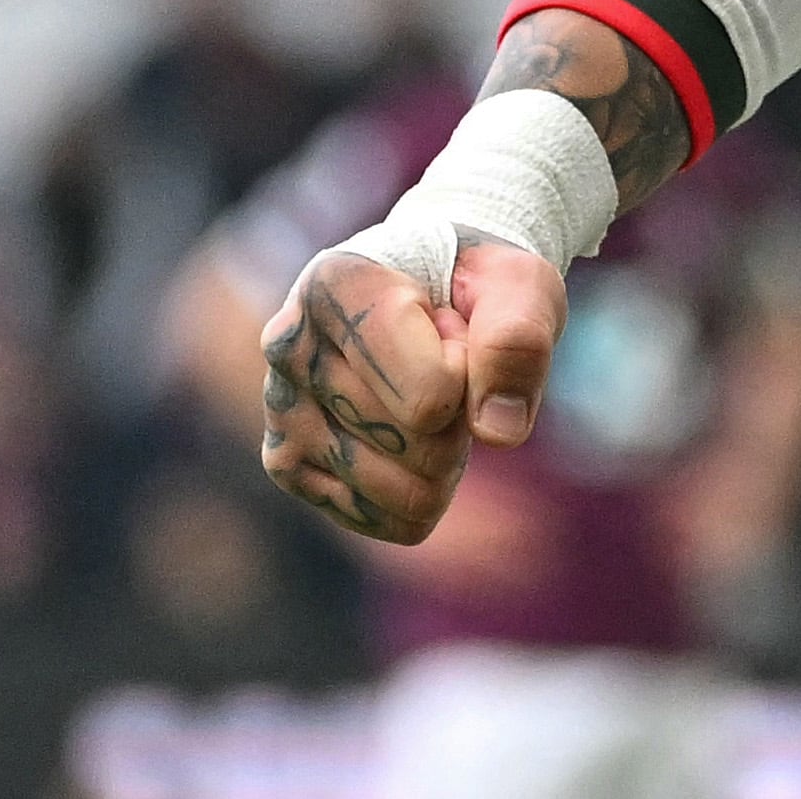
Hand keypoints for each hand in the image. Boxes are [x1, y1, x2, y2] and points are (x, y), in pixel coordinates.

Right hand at [257, 239, 566, 543]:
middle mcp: (288, 346)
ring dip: (445, 458)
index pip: (433, 390)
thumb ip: (518, 339)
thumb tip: (499, 432)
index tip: (457, 324)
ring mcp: (280, 409)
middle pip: (418, 440)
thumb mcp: (519, 282)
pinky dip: (421, 496)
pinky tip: (412, 442)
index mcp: (337, 286)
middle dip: (462, 414)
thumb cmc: (475, 283)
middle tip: (446, 360)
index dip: (472, 369)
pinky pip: (377, 518)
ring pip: (402, 490)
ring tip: (428, 396)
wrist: (433, 290)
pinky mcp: (285, 462)